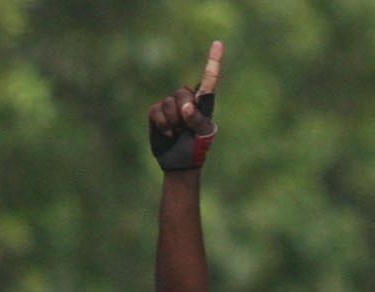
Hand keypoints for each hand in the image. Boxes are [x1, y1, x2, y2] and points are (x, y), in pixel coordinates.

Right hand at [149, 40, 222, 169]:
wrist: (180, 163)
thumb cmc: (197, 149)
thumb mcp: (202, 135)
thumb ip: (197, 119)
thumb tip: (186, 105)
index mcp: (203, 103)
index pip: (208, 80)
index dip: (213, 62)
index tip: (218, 44)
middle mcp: (187, 100)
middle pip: (182, 92)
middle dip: (184, 111)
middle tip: (186, 128)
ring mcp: (171, 105)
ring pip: (169, 103)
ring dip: (173, 122)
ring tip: (178, 133)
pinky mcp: (157, 112)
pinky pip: (157, 111)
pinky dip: (163, 125)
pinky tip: (169, 134)